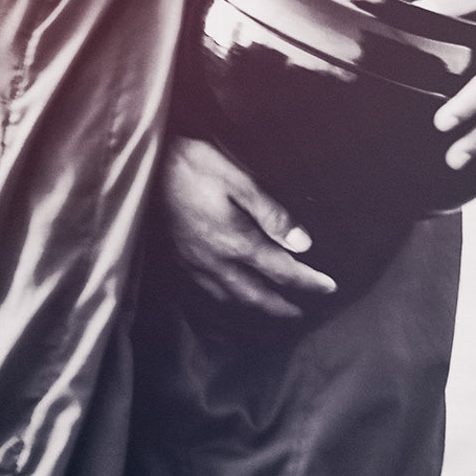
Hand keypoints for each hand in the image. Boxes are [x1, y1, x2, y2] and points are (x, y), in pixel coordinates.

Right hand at [159, 136, 335, 320]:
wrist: (146, 163)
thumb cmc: (193, 163)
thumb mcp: (238, 179)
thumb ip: (271, 213)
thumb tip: (302, 243)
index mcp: (235, 242)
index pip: (281, 271)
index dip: (307, 281)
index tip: (329, 287)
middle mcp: (215, 260)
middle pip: (255, 294)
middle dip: (282, 306)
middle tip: (302, 312)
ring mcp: (194, 261)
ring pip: (230, 296)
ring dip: (254, 306)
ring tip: (270, 308)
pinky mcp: (179, 256)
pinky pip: (207, 288)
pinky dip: (226, 297)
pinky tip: (229, 292)